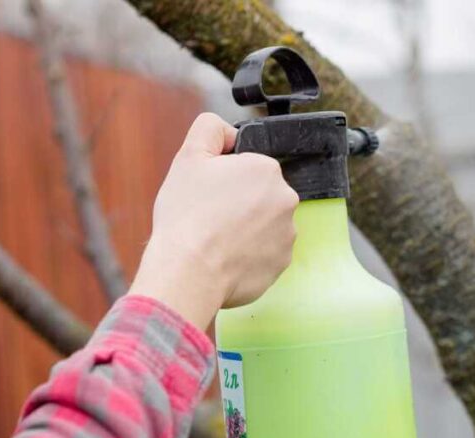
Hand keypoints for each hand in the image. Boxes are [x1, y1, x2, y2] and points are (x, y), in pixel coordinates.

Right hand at [129, 112, 298, 328]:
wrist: (189, 272)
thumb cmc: (187, 216)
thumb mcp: (189, 156)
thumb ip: (210, 128)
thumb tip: (229, 132)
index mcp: (267, 170)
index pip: (249, 168)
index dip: (226, 179)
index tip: (210, 194)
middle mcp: (286, 200)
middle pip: (260, 197)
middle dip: (239, 204)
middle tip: (211, 217)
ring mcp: (287, 235)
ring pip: (264, 225)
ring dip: (245, 230)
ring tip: (217, 240)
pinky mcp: (281, 264)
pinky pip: (265, 253)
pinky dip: (248, 255)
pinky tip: (226, 257)